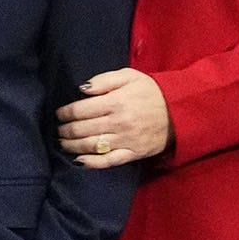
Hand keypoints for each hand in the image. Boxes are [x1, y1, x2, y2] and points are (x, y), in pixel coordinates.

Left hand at [56, 67, 170, 167]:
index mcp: (116, 102)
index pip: (80, 110)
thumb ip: (104, 80)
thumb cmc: (151, 91)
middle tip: (59, 130)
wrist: (180, 110)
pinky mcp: (132, 153)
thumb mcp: (129, 77)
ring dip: (71, 146)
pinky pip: (107, 161)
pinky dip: (90, 163)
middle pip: (81, 129)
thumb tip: (81, 89)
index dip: (65, 113)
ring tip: (62, 143)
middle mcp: (118, 122)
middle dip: (65, 130)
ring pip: (90, 146)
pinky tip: (78, 161)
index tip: (59, 114)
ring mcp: (125, 140)